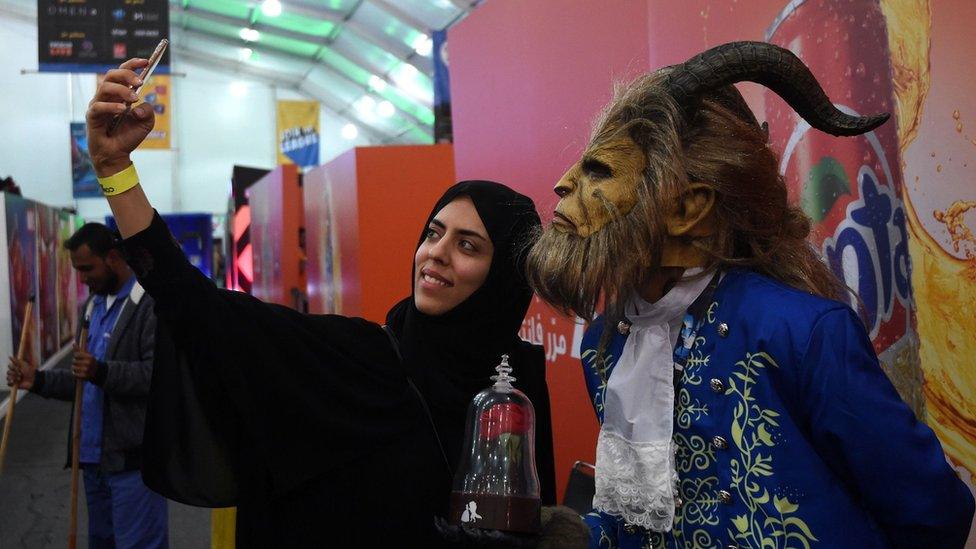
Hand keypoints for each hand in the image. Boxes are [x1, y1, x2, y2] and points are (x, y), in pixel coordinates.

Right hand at [7, 356, 35, 389]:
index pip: (10, 366)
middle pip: (8, 372)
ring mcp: (14, 379)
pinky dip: (11, 382)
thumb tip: (11, 355)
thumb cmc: (31, 371)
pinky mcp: (14, 384)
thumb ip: (18, 359)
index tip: (18, 368)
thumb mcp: (25, 364)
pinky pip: (8, 383)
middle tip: (20, 374)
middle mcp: (14, 373)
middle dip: (14, 373)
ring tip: (20, 378)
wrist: (34, 379)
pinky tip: (15, 382)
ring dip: (13, 377)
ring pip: (8, 377)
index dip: (13, 367)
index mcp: (16, 368)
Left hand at [71, 347, 99, 380]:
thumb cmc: (90, 361)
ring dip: (74, 368)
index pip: (76, 355)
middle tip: (79, 364)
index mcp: (89, 357)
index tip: (79, 358)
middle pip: (74, 361)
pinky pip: (74, 374)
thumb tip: (73, 343)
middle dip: (75, 362)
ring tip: (79, 368)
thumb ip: (79, 350)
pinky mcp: (84, 376)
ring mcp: (86, 370)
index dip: (76, 356)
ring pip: (73, 367)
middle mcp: (88, 363)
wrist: (98, 372)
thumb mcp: (87, 355)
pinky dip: (75, 373)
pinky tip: (78, 373)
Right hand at [86, 58, 155, 176]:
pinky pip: (99, 107)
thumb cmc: (128, 136)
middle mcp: (106, 95)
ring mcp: (98, 104)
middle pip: (111, 75)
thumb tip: (140, 105)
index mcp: (119, 93)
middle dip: (127, 75)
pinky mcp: (92, 116)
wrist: (117, 154)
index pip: (122, 72)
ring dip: (122, 90)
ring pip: (105, 87)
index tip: (146, 62)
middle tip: (140, 83)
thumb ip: (148, 111)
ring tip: (134, 99)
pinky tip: (123, 110)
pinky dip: (112, 107)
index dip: (133, 64)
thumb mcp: (146, 123)